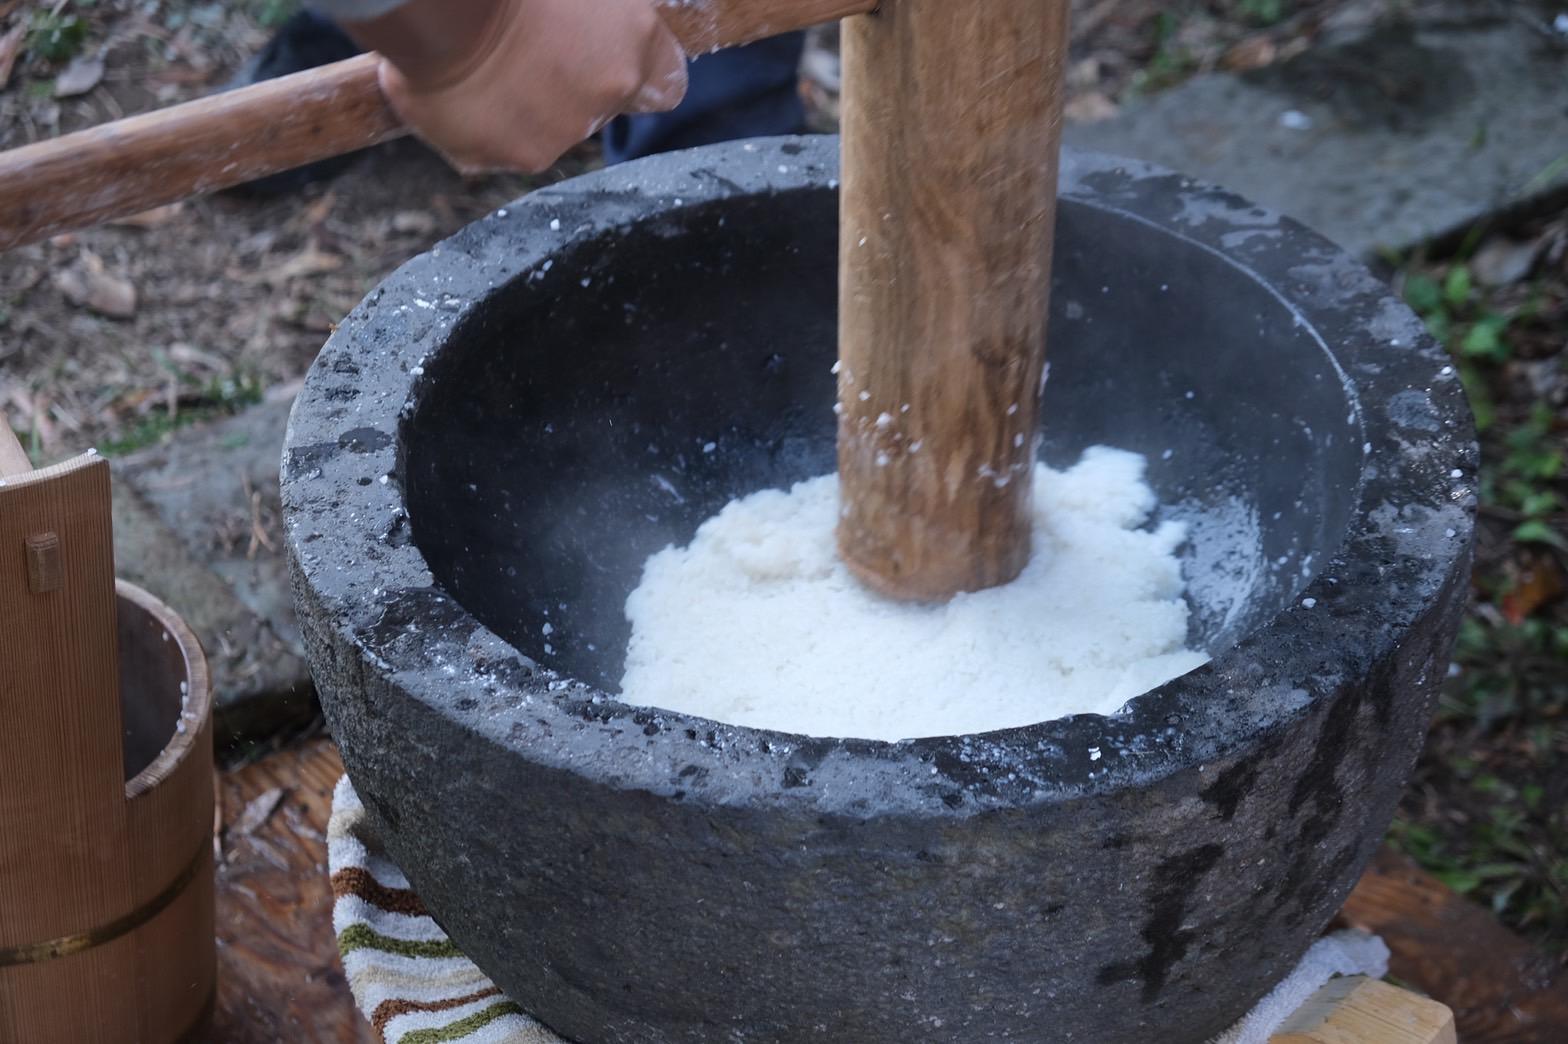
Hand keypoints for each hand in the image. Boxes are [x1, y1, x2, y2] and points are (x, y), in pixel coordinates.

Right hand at [347, 0, 687, 173]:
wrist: (435, 6)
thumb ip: (604, 12)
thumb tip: (601, 25)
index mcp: (634, 41)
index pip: (665, 84)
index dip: (640, 72)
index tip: (616, 60)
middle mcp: (606, 94)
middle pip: (603, 106)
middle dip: (576, 84)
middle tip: (532, 49)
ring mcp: (561, 133)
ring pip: (553, 128)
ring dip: (529, 104)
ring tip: (485, 63)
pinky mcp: (514, 156)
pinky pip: (504, 144)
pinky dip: (486, 124)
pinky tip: (459, 87)